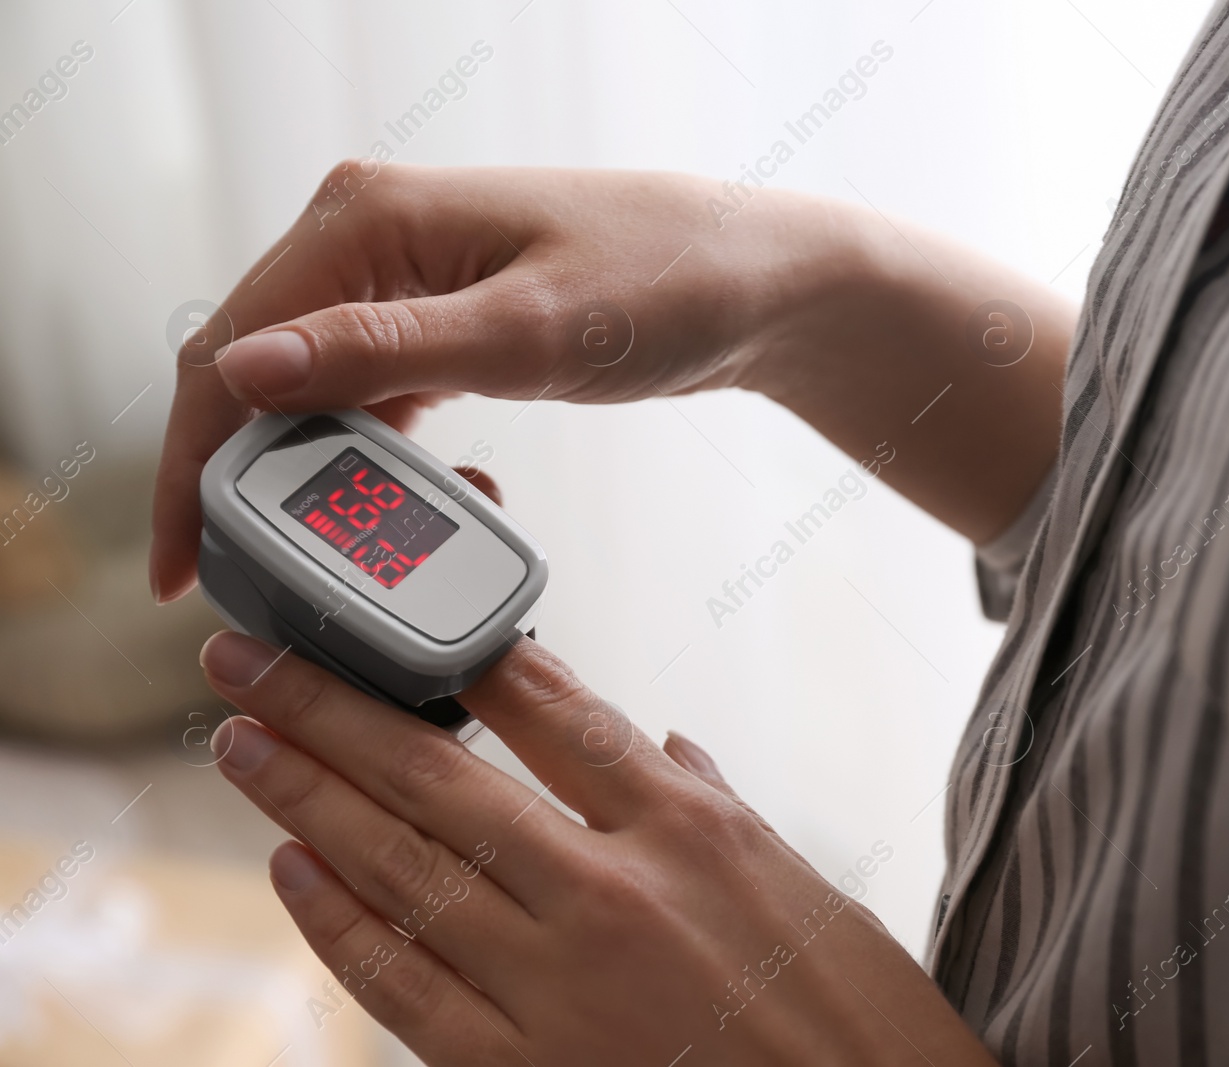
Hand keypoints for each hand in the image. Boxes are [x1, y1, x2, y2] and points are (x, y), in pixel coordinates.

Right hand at [152, 163, 1071, 602]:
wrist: (761, 282)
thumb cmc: (666, 284)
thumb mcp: (526, 332)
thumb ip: (383, 353)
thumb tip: (242, 373)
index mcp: (369, 220)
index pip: (232, 348)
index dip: (192, 462)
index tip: (184, 568)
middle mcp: (372, 238)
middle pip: (261, 374)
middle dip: (250, 484)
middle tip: (257, 589)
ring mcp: (409, 278)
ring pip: (319, 395)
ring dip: (321, 481)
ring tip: (341, 564)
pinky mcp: (450, 318)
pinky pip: (381, 398)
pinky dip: (384, 461)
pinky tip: (418, 508)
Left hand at [198, 631, 998, 1065]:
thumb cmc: (852, 1016)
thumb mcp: (802, 887)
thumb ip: (713, 809)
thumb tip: (661, 749)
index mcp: (691, 830)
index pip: (552, 710)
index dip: (456, 654)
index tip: (392, 619)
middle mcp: (614, 890)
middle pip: (441, 775)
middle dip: (332, 707)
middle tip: (250, 659)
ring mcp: (559, 982)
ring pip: (402, 867)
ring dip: (308, 798)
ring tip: (245, 742)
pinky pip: (403, 983)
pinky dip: (339, 921)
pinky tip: (295, 866)